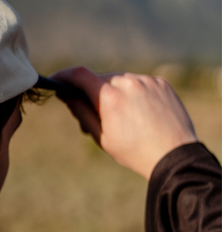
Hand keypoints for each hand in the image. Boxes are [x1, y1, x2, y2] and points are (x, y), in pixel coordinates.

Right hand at [50, 67, 197, 179]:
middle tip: (94, 113)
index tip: (56, 80)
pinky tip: (140, 112)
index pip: (79, 75)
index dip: (64, 75)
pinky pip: (139, 82)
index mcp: (109, 96)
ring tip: (123, 116)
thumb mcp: (101, 136)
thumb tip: (65, 93)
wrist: (174, 156)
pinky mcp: (161, 83)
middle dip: (92, 92)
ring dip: (114, 91)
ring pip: (120, 79)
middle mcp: (127, 82)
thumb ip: (81, 111)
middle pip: (99, 79)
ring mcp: (146, 81)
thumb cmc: (134, 151)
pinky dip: (134, 92)